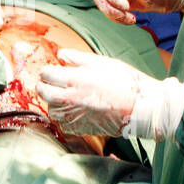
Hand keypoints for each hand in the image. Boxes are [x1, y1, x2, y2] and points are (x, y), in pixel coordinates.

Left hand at [37, 49, 183, 139]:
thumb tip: (60, 54)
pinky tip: (73, 110)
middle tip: (52, 82)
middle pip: (42, 92)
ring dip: (53, 102)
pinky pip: (61, 124)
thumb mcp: (103, 63)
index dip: (49, 70)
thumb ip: (78, 58)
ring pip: (50, 109)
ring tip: (64, 96)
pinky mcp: (80, 129)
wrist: (141, 108)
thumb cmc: (126, 83)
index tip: (54, 70)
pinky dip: (63, 117)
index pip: (46, 74)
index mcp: (75, 79)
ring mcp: (74, 116)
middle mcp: (70, 99)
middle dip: (44, 85)